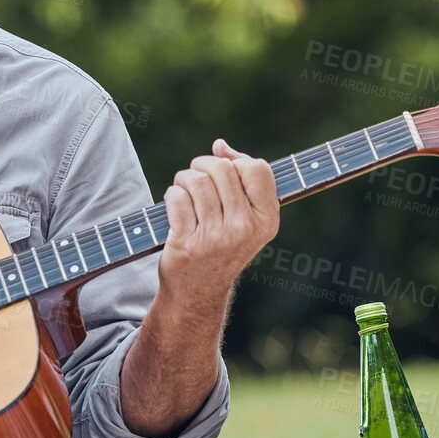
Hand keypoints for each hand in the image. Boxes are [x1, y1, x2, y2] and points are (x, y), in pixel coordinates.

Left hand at [158, 139, 279, 320]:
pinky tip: (175, 207)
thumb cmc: (221, 244)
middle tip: (196, 178)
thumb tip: (220, 146)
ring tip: (184, 190)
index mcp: (267, 220)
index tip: (225, 172)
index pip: (257, 168)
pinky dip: (172, 195)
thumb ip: (239, 179)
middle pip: (222, 169)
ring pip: (196, 181)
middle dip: (203, 166)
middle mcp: (245, 229)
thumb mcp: (244, 217)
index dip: (236, 162)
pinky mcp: (188, 243)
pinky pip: (177, 198)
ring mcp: (216, 238)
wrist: (198, 290)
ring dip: (184, 179)